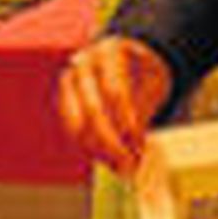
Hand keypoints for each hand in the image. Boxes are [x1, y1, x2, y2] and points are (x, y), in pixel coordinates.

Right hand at [57, 35, 172, 173]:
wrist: (127, 59)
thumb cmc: (145, 71)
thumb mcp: (154, 83)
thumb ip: (144, 111)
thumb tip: (136, 149)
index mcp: (110, 51)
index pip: (116, 92)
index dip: (127, 121)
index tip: (140, 145)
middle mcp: (84, 62)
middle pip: (94, 109)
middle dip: (112, 142)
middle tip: (130, 165)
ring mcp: (69, 81)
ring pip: (77, 123)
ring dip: (99, 151)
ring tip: (122, 168)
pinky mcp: (63, 100)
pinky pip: (72, 130)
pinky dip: (90, 149)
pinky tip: (109, 160)